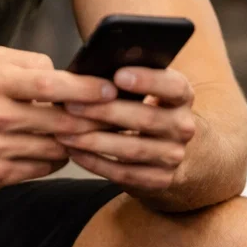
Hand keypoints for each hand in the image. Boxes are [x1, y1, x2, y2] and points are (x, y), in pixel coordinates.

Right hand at [0, 47, 113, 193]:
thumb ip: (27, 62)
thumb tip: (63, 73)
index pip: (49, 85)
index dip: (85, 89)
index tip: (109, 89)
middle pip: (59, 122)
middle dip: (90, 120)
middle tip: (110, 116)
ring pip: (56, 149)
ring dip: (74, 141)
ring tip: (82, 131)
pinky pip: (42, 169)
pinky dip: (54, 158)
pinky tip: (54, 147)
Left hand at [56, 66, 196, 192]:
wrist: (166, 151)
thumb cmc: (144, 109)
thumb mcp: (146, 90)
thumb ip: (125, 79)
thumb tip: (91, 67)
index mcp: (182, 97)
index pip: (173, 86)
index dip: (148, 80)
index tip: (118, 75)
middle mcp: (183, 127)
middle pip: (146, 118)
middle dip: (105, 111)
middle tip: (71, 105)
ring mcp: (173, 156)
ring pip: (132, 149)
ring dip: (94, 140)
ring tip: (63, 132)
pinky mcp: (160, 180)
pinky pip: (124, 173)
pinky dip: (96, 163)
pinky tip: (75, 152)